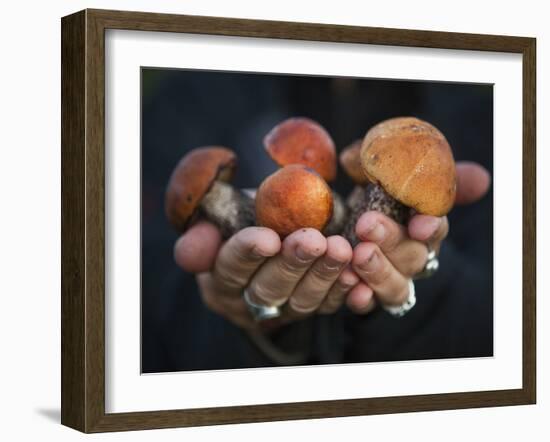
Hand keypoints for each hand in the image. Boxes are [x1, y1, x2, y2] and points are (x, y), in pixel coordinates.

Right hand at [174, 225, 356, 330]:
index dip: (248, 253)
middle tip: (314, 241)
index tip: (268, 237)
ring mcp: (284, 310)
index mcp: (221, 280)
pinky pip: (330, 306)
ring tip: (341, 250)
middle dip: (293, 263)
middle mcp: (250, 303)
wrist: (271, 238)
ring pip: (303, 300)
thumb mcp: (220, 221)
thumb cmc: (244, 223)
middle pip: (270, 288)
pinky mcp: (313, 310)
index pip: (231, 268)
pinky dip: (345, 292)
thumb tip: (200, 237)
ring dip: (324, 275)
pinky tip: (357, 276)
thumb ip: (206, 232)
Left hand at [346, 161, 490, 313]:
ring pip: (398, 287)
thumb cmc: (361, 195)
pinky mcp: (368, 296)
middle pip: (415, 256)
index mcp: (420, 223)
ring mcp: (391, 280)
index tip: (422, 222)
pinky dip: (363, 299)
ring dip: (380, 272)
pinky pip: (370, 305)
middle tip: (366, 224)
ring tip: (358, 255)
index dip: (433, 226)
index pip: (436, 227)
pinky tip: (353, 291)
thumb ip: (367, 161)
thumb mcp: (363, 173)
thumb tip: (350, 157)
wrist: (335, 227)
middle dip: (393, 241)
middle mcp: (411, 255)